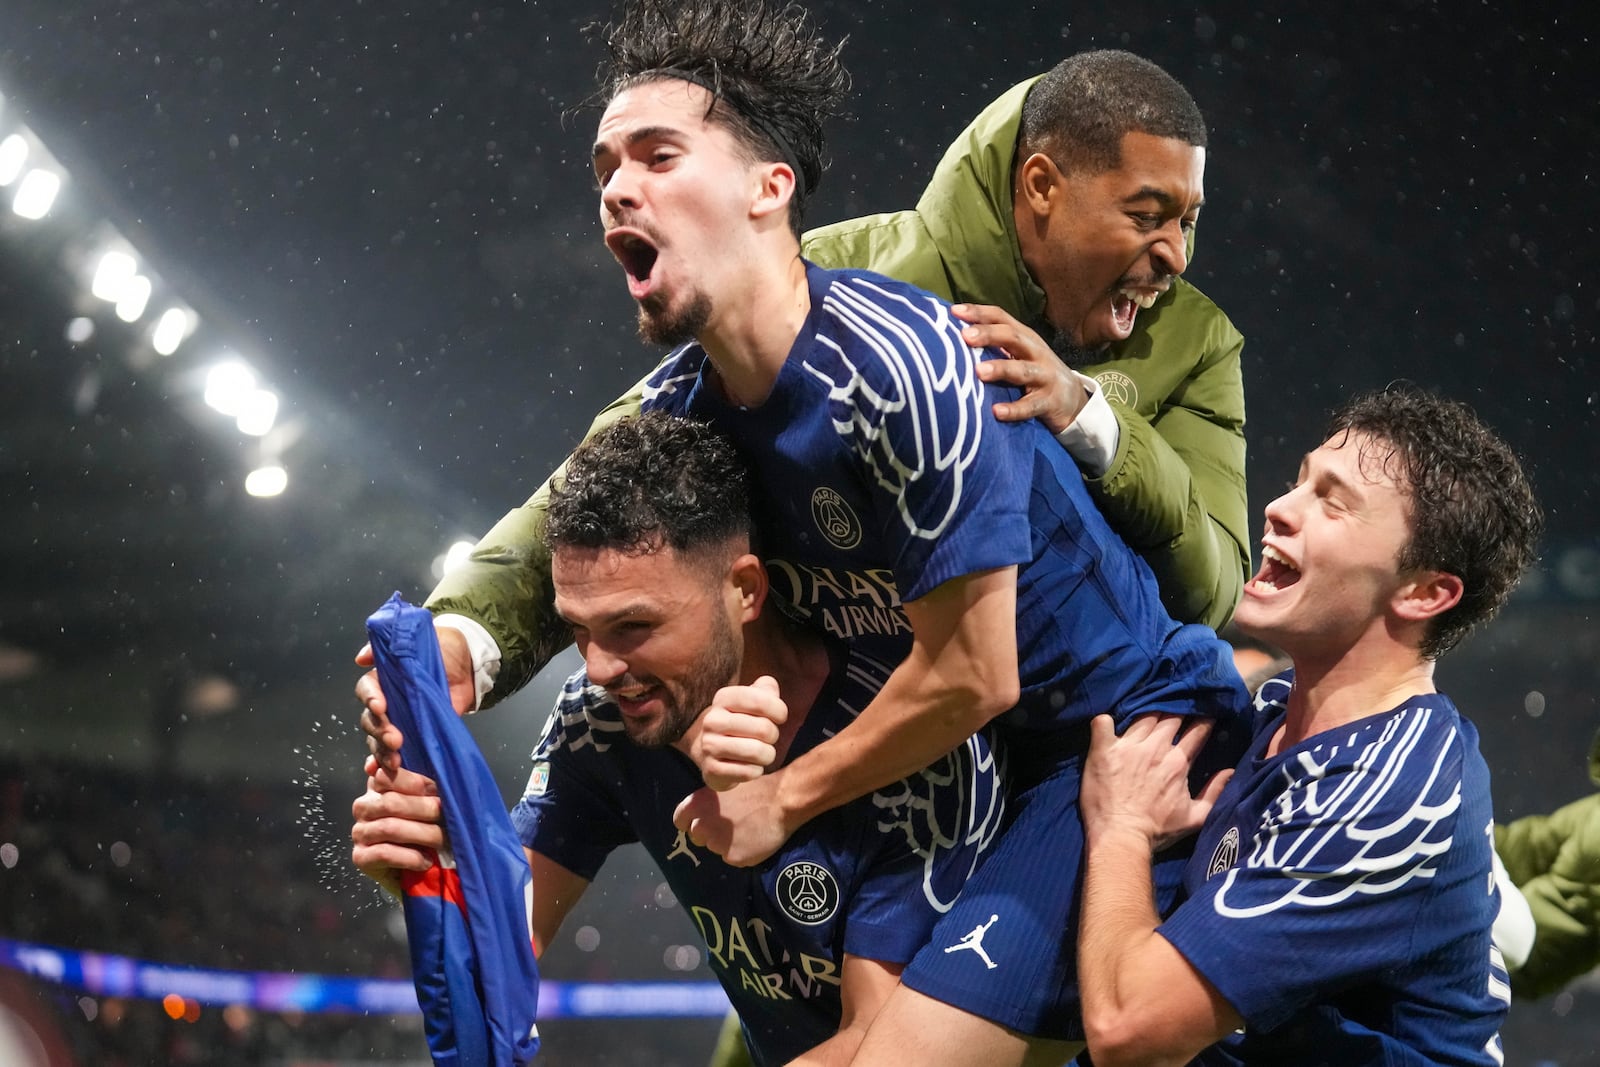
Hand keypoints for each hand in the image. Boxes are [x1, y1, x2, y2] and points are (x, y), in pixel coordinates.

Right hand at [350, 756, 444, 894]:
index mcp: (379, 786)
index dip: (408, 777)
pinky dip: (410, 857)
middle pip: (391, 802)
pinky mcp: (360, 857)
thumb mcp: (431, 804)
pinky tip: (426, 861)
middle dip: (424, 809)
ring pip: (389, 828)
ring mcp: (360, 832)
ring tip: (441, 841)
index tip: (427, 784)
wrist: (420, 870)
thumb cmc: (428, 831)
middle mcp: (364, 806)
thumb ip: (427, 786)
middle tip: (445, 817)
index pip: (385, 774)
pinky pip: (384, 853)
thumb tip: (432, 774)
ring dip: (422, 834)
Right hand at [354, 624, 475, 773]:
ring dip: (382, 751)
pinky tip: (384, 771)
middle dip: (380, 731)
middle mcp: (387, 701)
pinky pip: (395, 752)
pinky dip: (385, 764)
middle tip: (395, 739)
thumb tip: (362, 657)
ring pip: (378, 739)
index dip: (371, 698)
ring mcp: (400, 720)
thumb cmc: (444, 649)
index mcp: (384, 679)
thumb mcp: (421, 638)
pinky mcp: (415, 735)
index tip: (381, 705)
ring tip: (395, 761)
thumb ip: (394, 644)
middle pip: (371, 720)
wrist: (470, 664)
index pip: (367, 690)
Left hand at [672, 773, 794, 867]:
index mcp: (697, 805)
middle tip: (729, 826)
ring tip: (745, 831)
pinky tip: (754, 840)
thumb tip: (704, 815)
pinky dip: (741, 852)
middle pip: (697, 837)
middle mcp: (702, 826)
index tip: (697, 823)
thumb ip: (709, 804)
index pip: (680, 820)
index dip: (688, 822)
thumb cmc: (756, 788)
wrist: (781, 801)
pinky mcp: (733, 858)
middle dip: (709, 833)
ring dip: (726, 843)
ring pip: (716, 848)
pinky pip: (733, 858)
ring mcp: (717, 844)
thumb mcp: (725, 788)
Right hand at [682, 675, 787, 790]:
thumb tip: (770, 686)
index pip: (761, 701)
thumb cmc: (741, 721)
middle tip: (767, 738)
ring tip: (761, 753)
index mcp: (723, 698)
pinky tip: (749, 765)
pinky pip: (749, 772)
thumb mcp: (751, 700)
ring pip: (758, 752)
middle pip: (764, 729)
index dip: (779, 710)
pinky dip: (756, 771)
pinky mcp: (711, 769)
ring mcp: (709, 745)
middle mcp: (712, 720)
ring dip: (767, 755)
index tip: (779, 717)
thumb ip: (766, 689)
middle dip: (773, 736)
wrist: (709, 750)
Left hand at [957, 303, 1088, 433]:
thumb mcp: (1019, 354)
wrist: (1074, 401)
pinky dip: (1014, 409)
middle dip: (989, 335)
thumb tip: (954, 336)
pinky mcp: (1050, 402)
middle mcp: (1035, 352)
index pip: (1001, 318)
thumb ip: (994, 345)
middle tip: (965, 336)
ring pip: (1022, 370)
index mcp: (1024, 337)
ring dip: (1000, 369)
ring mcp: (1045, 377)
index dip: (979, 313)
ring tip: (979, 372)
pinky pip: (1031, 406)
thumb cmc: (1035, 373)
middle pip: (1013, 337)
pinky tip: (997, 412)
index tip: (954, 312)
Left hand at [1080, 713, 1231, 852]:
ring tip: (1147, 708)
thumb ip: (1215, 793)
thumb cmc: (1157, 831)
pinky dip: (1105, 721)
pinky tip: (1106, 722)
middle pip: (1169, 717)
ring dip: (1147, 712)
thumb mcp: (1195, 817)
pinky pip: (1103, 723)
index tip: (1204, 712)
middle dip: (1176, 710)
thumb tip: (1230, 771)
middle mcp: (1155, 748)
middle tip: (1175, 706)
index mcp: (1178, 762)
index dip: (1202, 720)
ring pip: (1142, 717)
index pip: (1196, 731)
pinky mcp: (1103, 749)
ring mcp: (1128, 746)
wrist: (1121, 837)